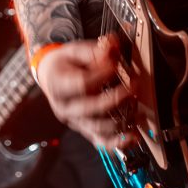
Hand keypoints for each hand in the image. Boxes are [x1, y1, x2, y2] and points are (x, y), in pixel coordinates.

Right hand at [36, 34, 135, 149]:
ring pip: (98, 128)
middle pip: (91, 108)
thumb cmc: (64, 63)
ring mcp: (75, 121)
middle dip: (115, 99)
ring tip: (137, 108)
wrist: (50, 78)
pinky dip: (118, 143)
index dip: (101, 75)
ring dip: (121, 120)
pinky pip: (100, 142)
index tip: (116, 64)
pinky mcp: (84, 130)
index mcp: (59, 85)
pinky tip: (133, 136)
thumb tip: (113, 45)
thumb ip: (93, 50)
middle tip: (133, 87)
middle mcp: (65, 107)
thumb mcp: (73, 50)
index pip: (82, 84)